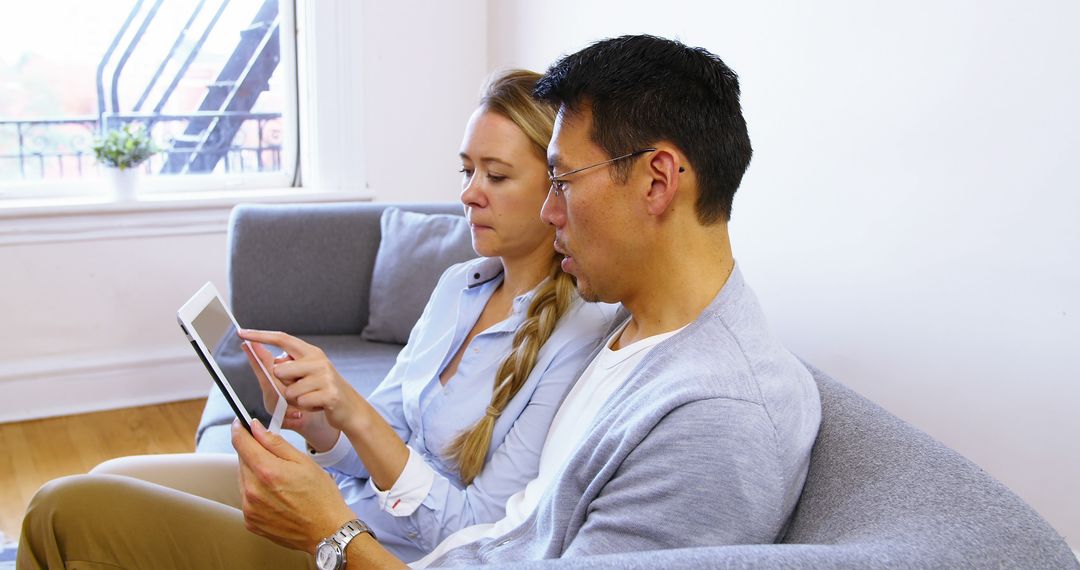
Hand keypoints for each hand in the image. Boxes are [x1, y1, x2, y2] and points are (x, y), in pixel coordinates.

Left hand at [232, 419, 355, 552]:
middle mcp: (253, 491)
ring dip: (255, 473)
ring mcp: (249, 508)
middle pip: (242, 460)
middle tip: (276, 458)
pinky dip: (257, 492)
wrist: (326, 531)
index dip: (240, 430)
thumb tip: (256, 428)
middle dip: (254, 453)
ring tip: (280, 480)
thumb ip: (276, 443)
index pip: (241, 443)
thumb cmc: (321, 496)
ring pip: (243, 479)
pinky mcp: (250, 521)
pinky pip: (246, 498)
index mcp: (267, 472)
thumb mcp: (304, 462)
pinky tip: (277, 495)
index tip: (241, 424)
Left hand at [241, 336, 338, 450]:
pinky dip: (306, 408)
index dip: (261, 336)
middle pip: (279, 370)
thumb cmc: (323, 391)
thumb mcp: (306, 374)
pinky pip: (301, 403)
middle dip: (283, 384)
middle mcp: (318, 360)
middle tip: (300, 389)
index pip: (282, 339)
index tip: (242, 333)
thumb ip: (286, 366)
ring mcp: (325, 376)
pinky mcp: (329, 394)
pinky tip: (318, 406)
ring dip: (295, 400)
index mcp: (310, 352)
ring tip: (310, 398)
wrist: (351, 409)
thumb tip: (261, 355)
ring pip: (289, 391)